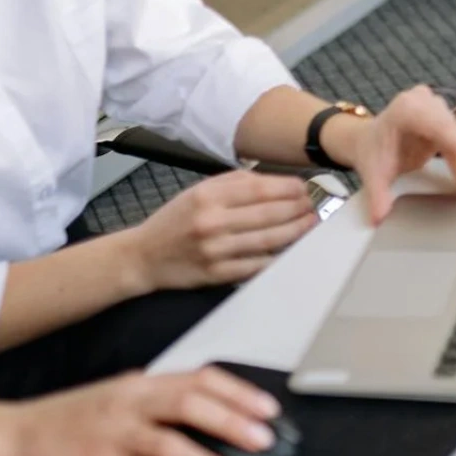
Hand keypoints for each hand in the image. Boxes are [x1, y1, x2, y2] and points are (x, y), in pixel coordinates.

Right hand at [0, 367, 279, 455]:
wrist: (14, 436)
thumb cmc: (73, 420)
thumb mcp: (121, 400)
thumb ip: (162, 405)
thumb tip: (216, 419)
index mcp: (142, 383)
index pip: (200, 379)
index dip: (239, 393)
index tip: (269, 409)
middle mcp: (131, 401)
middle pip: (191, 403)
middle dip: (233, 422)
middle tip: (266, 441)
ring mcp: (114, 432)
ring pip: (170, 443)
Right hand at [125, 170, 315, 290]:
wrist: (143, 256)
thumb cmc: (175, 220)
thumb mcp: (199, 190)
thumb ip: (236, 182)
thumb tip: (276, 181)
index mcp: (208, 197)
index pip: (260, 189)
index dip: (289, 188)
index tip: (304, 188)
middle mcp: (212, 222)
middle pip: (270, 214)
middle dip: (299, 209)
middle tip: (312, 206)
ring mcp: (216, 251)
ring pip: (269, 240)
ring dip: (296, 232)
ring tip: (310, 224)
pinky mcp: (217, 274)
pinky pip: (258, 265)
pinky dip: (279, 257)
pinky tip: (292, 249)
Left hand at [347, 84, 455, 224]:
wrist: (368, 140)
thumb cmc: (372, 152)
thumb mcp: (372, 174)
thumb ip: (377, 195)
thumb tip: (379, 219)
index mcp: (405, 108)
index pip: (435, 125)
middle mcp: (424, 102)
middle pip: (450, 133)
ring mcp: (436, 109)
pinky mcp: (445, 120)